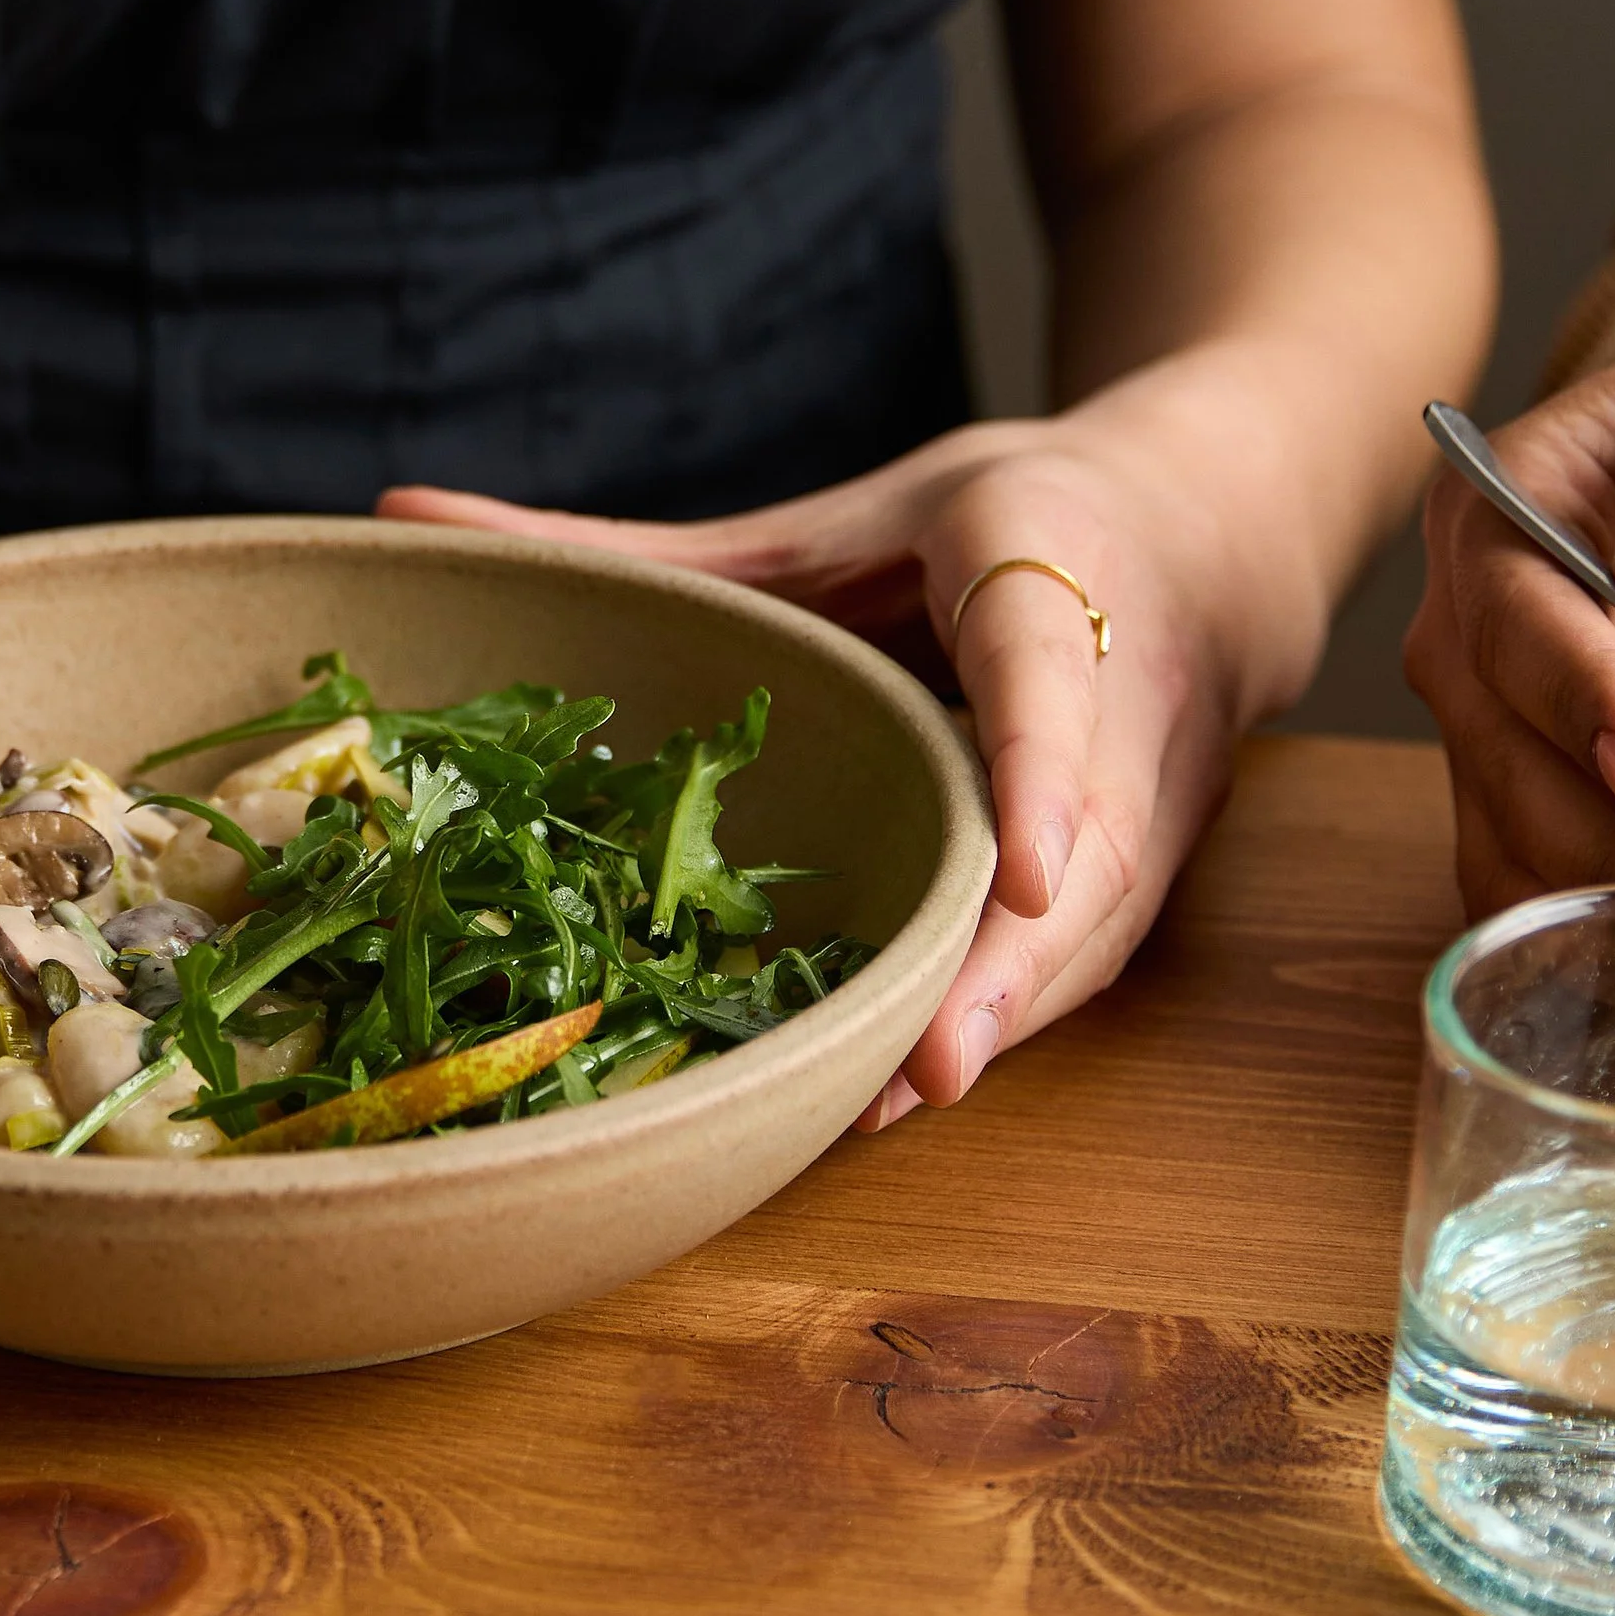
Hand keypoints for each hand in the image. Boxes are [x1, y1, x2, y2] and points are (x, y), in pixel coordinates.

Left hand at [380, 392, 1288, 1122]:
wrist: (1210, 532)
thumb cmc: (998, 516)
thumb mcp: (827, 516)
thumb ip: (635, 542)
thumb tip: (404, 511)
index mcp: (1047, 557)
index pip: (1052, 670)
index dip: (1044, 773)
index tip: (1021, 873)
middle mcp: (1126, 683)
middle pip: (1090, 841)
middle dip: (1011, 965)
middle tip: (926, 1072)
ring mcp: (1157, 786)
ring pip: (1096, 918)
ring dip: (1006, 1017)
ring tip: (899, 1104)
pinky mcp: (1154, 858)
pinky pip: (1086, 950)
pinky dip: (1008, 1017)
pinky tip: (910, 1088)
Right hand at [1404, 349, 1614, 914]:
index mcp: (1495, 518)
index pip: (1520, 623)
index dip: (1584, 704)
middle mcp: (1459, 634)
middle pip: (1504, 760)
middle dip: (1609, 846)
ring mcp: (1475, 723)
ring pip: (1506, 843)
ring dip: (1604, 907)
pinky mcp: (1505, 788)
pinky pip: (1522, 880)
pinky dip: (1589, 926)